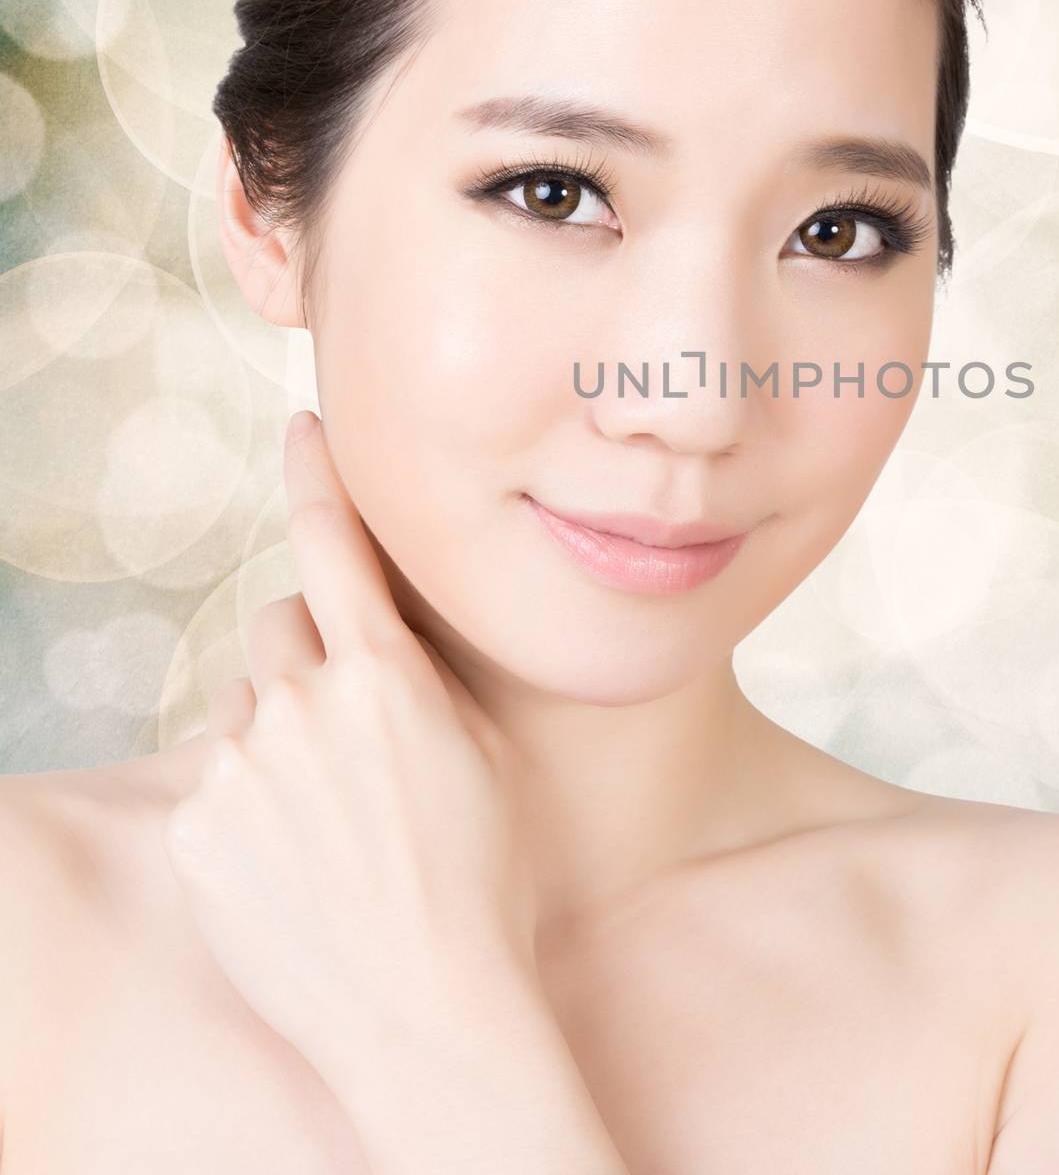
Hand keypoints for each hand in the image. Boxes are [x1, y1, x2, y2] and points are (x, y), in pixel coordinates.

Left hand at [165, 410, 541, 1085]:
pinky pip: (217, 777)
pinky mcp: (200, 828)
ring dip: (278, 728)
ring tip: (330, 810)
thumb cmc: (485, 876)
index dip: (318, 474)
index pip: (339, 541)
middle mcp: (304, 703)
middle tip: (351, 727)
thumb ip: (422, 678)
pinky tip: (297, 856)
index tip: (301, 425)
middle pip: (281, 627)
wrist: (427, 1005)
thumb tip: (378, 638)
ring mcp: (243, 765)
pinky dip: (249, 797)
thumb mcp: (485, 751)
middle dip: (309, 654)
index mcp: (386, 674)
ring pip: (247, 703)